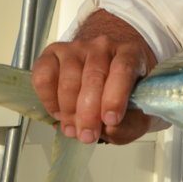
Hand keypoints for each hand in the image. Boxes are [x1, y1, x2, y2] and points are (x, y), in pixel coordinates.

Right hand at [32, 9, 158, 144]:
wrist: (105, 75)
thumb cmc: (123, 95)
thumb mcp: (138, 113)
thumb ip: (131, 123)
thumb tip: (110, 128)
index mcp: (131, 53)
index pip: (123, 69)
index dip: (115, 97)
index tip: (111, 121)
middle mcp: (103, 45)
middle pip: (94, 77)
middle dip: (88, 112)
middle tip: (87, 136)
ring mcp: (76, 47)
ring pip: (68, 79)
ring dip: (68, 110)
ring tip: (73, 130)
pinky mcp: (53, 53)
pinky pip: (44, 77)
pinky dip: (48, 100)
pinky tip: (59, 113)